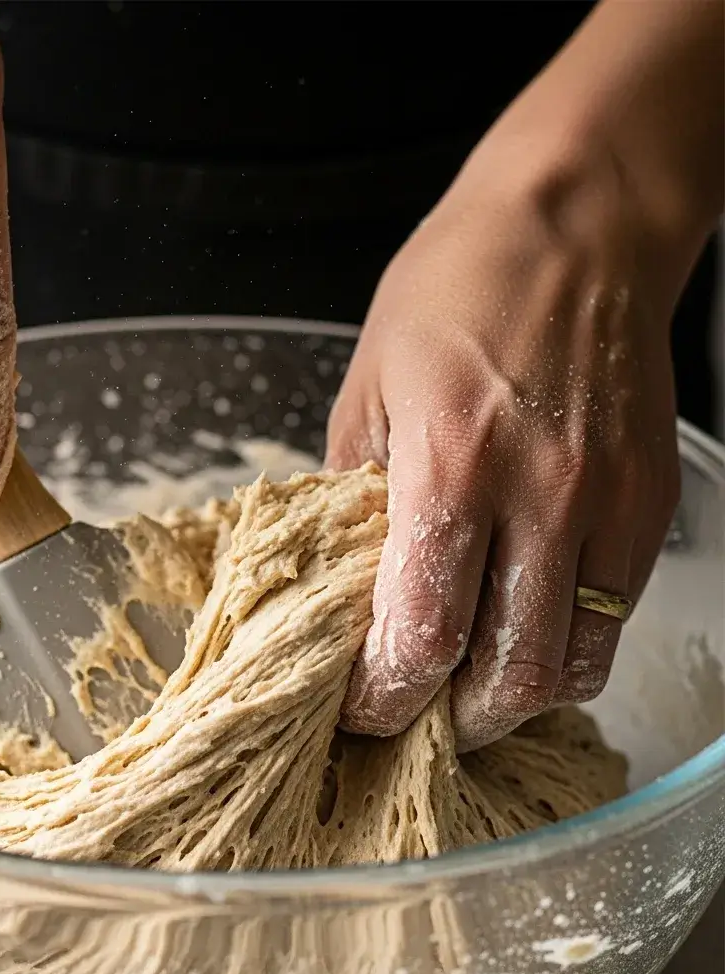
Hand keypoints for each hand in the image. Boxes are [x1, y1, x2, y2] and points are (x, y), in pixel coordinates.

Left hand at [327, 154, 681, 750]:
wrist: (578, 226)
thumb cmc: (458, 288)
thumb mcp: (369, 384)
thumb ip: (355, 492)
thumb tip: (349, 578)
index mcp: (452, 464)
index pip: (425, 634)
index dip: (389, 696)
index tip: (365, 710)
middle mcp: (543, 495)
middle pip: (509, 675)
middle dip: (452, 721)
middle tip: (414, 718)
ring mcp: (609, 503)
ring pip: (573, 664)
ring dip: (515, 699)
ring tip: (470, 693)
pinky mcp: (650, 503)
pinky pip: (614, 616)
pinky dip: (567, 649)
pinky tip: (526, 635)